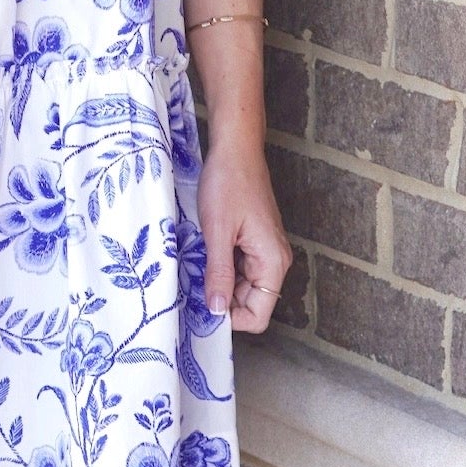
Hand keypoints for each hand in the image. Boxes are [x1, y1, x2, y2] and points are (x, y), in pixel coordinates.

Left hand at [196, 138, 293, 334]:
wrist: (235, 148)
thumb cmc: (228, 183)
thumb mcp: (218, 231)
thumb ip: (219, 273)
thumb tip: (217, 310)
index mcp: (273, 263)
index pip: (257, 316)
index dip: (230, 318)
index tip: (201, 306)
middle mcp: (274, 261)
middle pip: (249, 303)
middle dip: (221, 299)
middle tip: (190, 286)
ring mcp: (264, 250)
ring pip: (241, 285)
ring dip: (219, 281)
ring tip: (194, 266)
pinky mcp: (253, 240)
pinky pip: (238, 267)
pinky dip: (220, 266)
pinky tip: (202, 253)